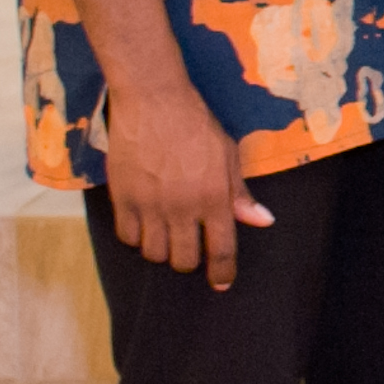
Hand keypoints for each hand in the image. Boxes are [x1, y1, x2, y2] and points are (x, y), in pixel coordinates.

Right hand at [101, 73, 270, 290]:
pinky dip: (135, 237)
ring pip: (154, 252)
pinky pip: (127, 236)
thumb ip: (240, 193)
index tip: (221, 283)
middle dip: (189, 261)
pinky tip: (143, 224)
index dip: (222, 272)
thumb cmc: (197, 126)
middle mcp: (182, 207)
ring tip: (167, 234)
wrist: (154, 101)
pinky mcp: (122, 197)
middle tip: (190, 249)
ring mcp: (150, 204)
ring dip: (162, 249)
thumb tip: (262, 221)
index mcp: (214, 198)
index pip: (221, 250)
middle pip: (183, 259)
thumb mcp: (228, 156)